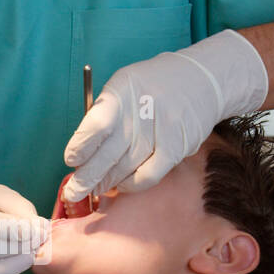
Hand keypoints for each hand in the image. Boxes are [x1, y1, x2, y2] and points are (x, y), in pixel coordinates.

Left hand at [62, 30, 268, 200]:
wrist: (202, 80)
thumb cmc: (153, 87)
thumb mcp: (124, 86)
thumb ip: (104, 115)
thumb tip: (83, 153)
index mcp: (122, 93)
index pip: (95, 126)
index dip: (81, 147)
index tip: (71, 160)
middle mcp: (141, 113)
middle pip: (107, 154)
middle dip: (86, 178)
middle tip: (73, 192)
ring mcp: (160, 132)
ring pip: (124, 168)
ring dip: (105, 183)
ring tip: (93, 189)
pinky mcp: (176, 148)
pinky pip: (147, 176)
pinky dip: (130, 185)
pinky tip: (122, 185)